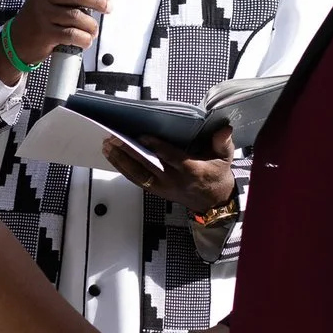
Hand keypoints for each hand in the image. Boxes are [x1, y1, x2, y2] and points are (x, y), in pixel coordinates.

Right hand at [0, 0, 107, 81]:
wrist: (15, 42)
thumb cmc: (37, 21)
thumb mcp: (46, 2)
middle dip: (96, 0)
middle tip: (107, 7)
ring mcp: (43, 15)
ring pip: (76, 16)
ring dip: (91, 24)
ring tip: (94, 30)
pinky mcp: (46, 34)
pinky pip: (71, 34)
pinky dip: (83, 38)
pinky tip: (86, 41)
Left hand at [102, 125, 237, 216]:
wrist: (213, 202)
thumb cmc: (216, 175)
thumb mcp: (225, 158)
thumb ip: (223, 143)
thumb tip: (224, 130)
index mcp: (192, 171)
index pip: (171, 158)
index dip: (156, 147)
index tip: (142, 136)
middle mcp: (174, 180)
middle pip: (148, 166)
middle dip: (129, 152)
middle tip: (114, 139)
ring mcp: (163, 187)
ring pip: (138, 175)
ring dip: (120, 161)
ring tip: (107, 146)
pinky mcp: (156, 191)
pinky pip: (136, 180)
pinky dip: (123, 169)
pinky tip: (112, 157)